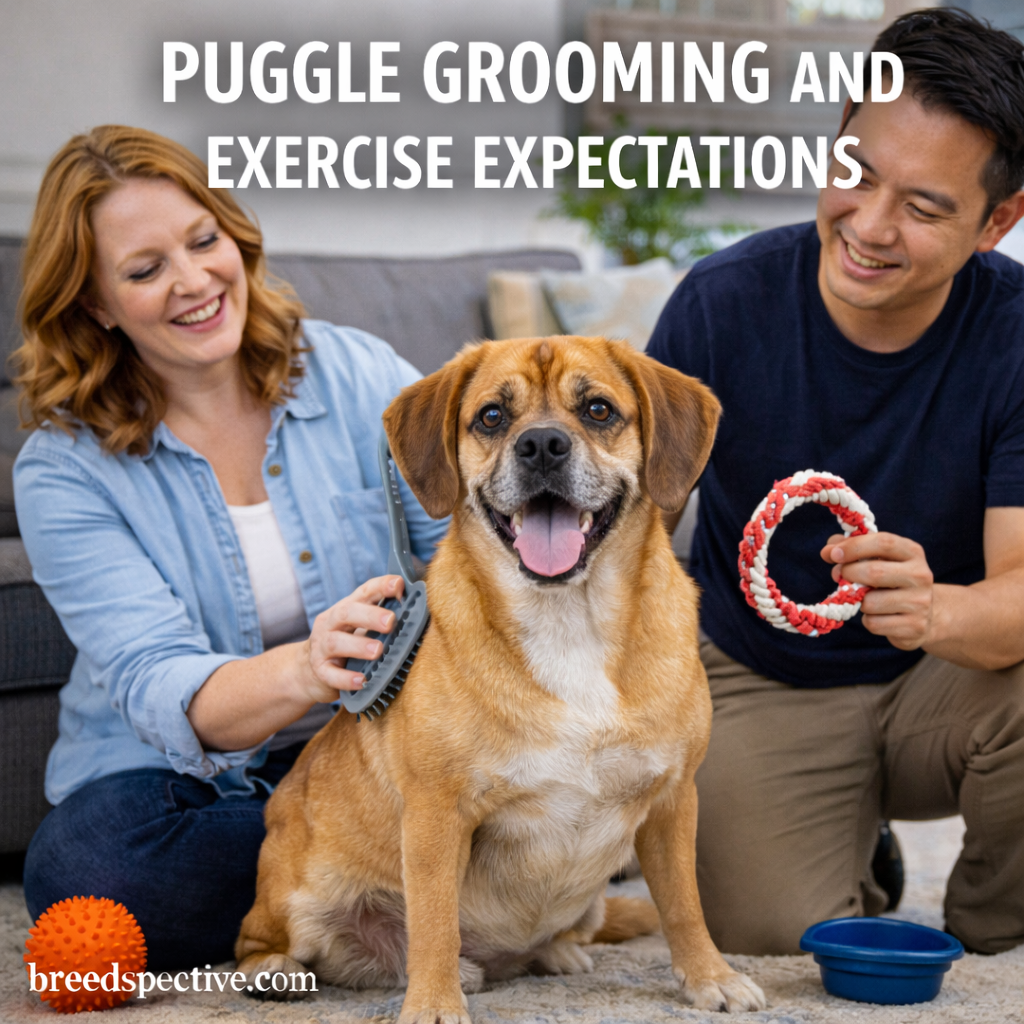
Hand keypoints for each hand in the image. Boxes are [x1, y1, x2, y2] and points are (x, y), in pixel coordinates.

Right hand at [299, 575, 403, 701]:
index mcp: (346, 608)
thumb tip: (417, 610)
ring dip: (358, 646)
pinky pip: (330, 675)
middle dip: (370, 615)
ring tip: (378, 650)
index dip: (381, 586)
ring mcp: (322, 647)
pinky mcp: (319, 671)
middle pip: (346, 613)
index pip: (363, 592)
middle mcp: (331, 624)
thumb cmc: (344, 645)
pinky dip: (346, 679)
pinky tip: (362, 681)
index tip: (399, 584)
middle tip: (391, 621)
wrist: (307, 672)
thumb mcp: (358, 627)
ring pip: (336, 642)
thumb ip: (382, 618)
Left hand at [821, 532, 934, 649]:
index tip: (833, 554)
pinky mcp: (915, 626)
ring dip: (858, 601)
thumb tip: (827, 551)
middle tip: (839, 576)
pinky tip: (878, 616)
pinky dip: (868, 620)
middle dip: (848, 574)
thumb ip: (850, 548)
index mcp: (912, 552)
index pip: (883, 543)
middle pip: (874, 572)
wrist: (922, 614)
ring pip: (870, 602)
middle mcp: (920, 575)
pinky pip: (874, 623)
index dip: (854, 547)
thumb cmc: (890, 580)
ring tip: (867, 599)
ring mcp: (920, 602)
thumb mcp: (877, 558)